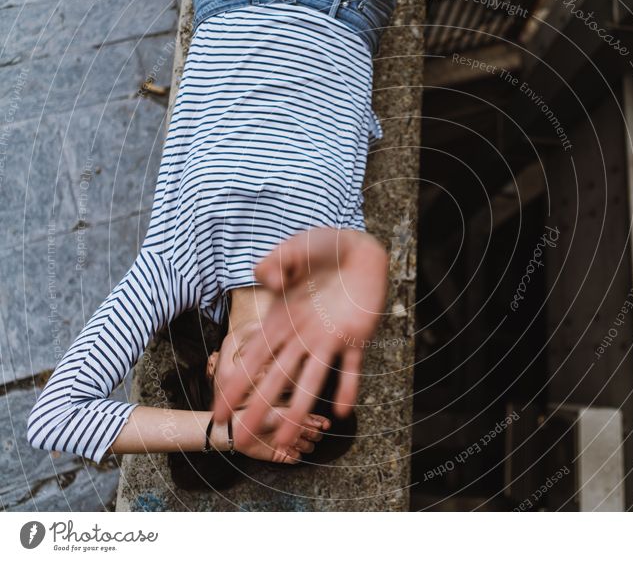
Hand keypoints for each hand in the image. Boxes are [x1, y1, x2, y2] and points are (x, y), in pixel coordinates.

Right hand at [212, 228, 388, 446]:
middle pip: (276, 380)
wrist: (358, 248)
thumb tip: (270, 281)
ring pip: (311, 380)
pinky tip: (342, 411)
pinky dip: (348, 387)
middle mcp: (302, 337)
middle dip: (258, 409)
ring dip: (300, 408)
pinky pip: (352, 367)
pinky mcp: (357, 337)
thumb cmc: (321, 248)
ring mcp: (329, 339)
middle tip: (241, 440)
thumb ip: (275, 263)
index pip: (253, 359)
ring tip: (289, 438)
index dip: (235, 386)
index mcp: (281, 321)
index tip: (218, 412)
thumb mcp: (292, 249)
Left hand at [217, 408, 329, 462]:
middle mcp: (295, 430)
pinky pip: (297, 458)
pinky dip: (295, 454)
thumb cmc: (260, 417)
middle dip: (313, 434)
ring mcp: (290, 443)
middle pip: (315, 436)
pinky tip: (287, 449)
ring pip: (308, 448)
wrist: (241, 430)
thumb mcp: (283, 413)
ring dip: (303, 444)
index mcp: (296, 417)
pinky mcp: (283, 456)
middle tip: (304, 431)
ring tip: (293, 440)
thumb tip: (319, 424)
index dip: (322, 423)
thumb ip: (301, 418)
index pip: (316, 421)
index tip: (325, 425)